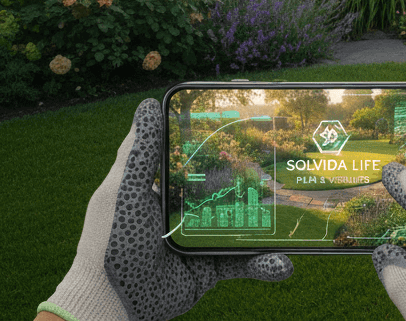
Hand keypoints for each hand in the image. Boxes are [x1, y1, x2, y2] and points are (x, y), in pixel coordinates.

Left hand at [39, 98, 291, 320]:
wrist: (110, 305)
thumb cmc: (109, 243)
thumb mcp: (123, 193)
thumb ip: (138, 152)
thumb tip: (147, 104)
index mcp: (164, 186)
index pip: (196, 150)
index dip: (221, 130)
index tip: (247, 107)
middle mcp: (186, 208)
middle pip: (229, 181)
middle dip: (259, 170)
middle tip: (288, 152)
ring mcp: (201, 237)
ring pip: (245, 220)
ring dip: (272, 218)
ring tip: (297, 209)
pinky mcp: (211, 267)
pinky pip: (245, 262)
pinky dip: (266, 264)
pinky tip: (284, 263)